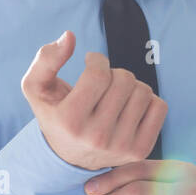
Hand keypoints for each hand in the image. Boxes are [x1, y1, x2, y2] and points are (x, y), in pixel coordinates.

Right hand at [20, 30, 166, 171]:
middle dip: (113, 72)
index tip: (91, 63)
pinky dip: (147, 100)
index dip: (96, 60)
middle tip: (102, 82)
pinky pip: (159, 107)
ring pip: (143, 91)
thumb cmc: (54, 114)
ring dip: (130, 85)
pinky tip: (129, 106)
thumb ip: (46, 59)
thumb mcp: (36, 88)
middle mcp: (96, 137)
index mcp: (69, 121)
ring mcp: (120, 146)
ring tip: (115, 94)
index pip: (98, 74)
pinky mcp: (140, 150)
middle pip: (124, 80)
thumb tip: (70, 36)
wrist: (68, 158)